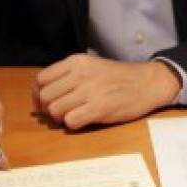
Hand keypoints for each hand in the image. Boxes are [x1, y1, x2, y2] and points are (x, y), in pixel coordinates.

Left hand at [32, 54, 180, 129]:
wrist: (147, 83)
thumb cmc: (118, 77)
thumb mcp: (91, 66)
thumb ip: (68, 76)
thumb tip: (42, 95)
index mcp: (77, 62)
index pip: (41, 79)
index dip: (38, 95)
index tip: (44, 103)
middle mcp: (80, 74)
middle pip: (45, 97)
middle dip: (49, 109)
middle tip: (61, 112)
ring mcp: (90, 91)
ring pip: (55, 111)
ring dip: (61, 118)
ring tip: (74, 115)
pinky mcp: (99, 108)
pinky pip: (70, 122)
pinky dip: (74, 124)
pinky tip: (84, 119)